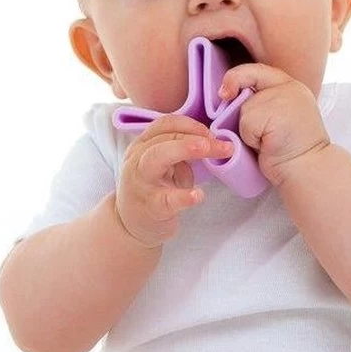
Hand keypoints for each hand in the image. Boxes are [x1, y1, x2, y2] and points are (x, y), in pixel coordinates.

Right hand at [116, 115, 232, 247]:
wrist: (130, 226)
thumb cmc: (152, 191)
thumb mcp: (163, 166)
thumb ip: (179, 153)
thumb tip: (211, 143)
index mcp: (142, 146)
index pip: (165, 125)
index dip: (191, 125)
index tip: (212, 134)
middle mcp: (137, 160)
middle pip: (164, 137)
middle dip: (194, 136)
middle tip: (221, 143)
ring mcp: (142, 183)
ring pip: (156, 157)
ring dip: (184, 149)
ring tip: (206, 150)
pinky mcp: (150, 207)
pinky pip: (166, 200)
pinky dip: (183, 196)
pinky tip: (198, 195)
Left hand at [218, 64, 330, 187]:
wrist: (309, 171)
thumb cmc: (292, 151)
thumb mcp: (282, 117)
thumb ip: (265, 103)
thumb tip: (231, 99)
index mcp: (292, 87)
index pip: (256, 71)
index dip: (236, 78)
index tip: (225, 93)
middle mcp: (290, 88)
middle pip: (246, 93)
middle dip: (246, 116)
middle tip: (267, 136)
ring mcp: (284, 99)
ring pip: (244, 111)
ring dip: (249, 131)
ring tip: (269, 142)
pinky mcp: (275, 114)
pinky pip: (246, 125)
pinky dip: (251, 140)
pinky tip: (267, 147)